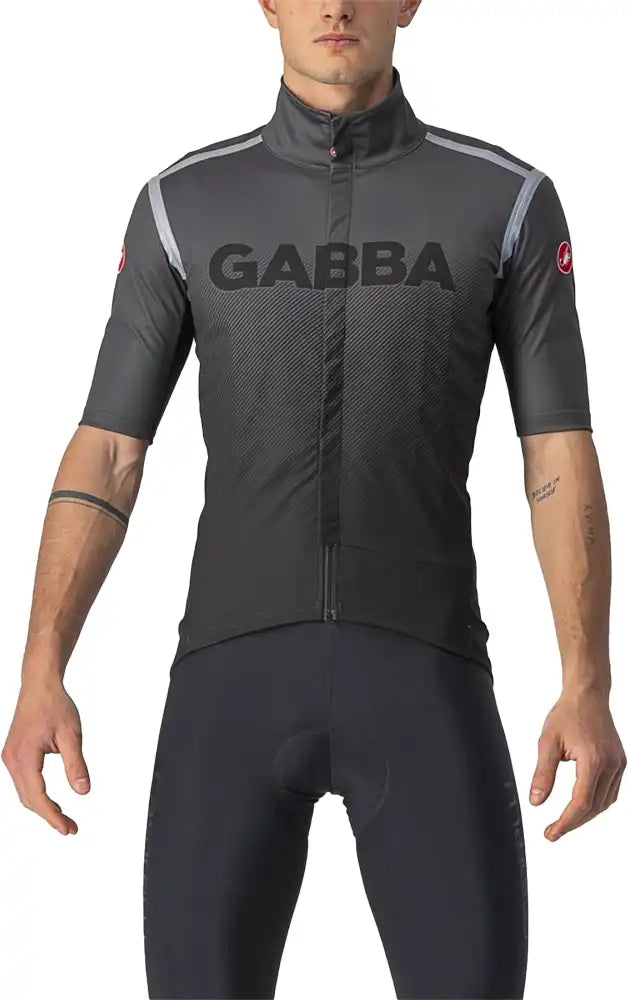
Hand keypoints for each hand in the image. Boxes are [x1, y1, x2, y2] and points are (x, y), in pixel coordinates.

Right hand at [2, 679, 89, 834]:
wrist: (40, 684)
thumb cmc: (54, 704)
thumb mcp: (71, 734)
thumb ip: (76, 764)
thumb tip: (82, 790)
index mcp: (24, 756)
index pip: (38, 796)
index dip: (53, 816)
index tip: (68, 828)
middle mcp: (13, 759)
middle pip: (28, 799)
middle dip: (49, 816)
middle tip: (70, 827)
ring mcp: (11, 757)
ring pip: (24, 792)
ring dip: (42, 807)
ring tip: (63, 818)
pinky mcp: (14, 754)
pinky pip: (23, 782)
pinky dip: (36, 795)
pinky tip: (51, 801)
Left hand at [530, 686, 625, 840]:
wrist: (587, 695)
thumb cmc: (568, 713)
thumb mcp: (547, 742)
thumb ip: (543, 774)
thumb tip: (536, 802)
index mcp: (593, 760)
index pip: (581, 803)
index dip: (566, 822)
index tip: (551, 833)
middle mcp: (610, 765)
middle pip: (594, 807)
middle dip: (574, 822)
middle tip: (553, 831)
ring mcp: (618, 764)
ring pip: (605, 802)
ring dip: (586, 815)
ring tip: (565, 821)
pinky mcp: (620, 762)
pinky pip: (611, 792)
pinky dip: (596, 803)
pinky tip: (582, 805)